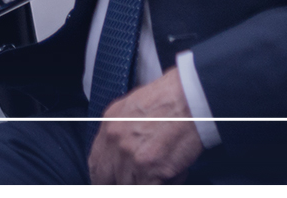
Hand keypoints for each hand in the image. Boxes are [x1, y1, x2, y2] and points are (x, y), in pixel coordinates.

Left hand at [87, 68, 205, 183]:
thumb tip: (121, 154)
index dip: (104, 177)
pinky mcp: (149, 168)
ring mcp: (130, 156)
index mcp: (109, 125)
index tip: (113, 181)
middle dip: (118, 184)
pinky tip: (173, 172)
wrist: (192, 97)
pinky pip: (146, 190)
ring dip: (143, 183)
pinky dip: (162, 185)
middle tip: (138, 178)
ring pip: (128, 186)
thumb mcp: (133, 107)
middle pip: (104, 179)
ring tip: (163, 168)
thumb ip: (122, 132)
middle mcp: (115, 141)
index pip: (95, 164)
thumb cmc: (171, 99)